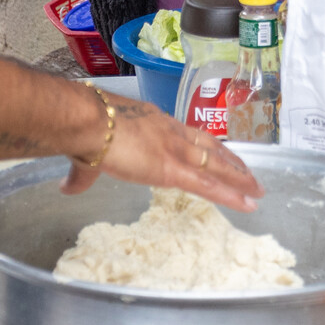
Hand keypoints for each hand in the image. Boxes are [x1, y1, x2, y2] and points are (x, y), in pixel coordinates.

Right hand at [60, 94, 261, 210]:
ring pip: (217, 165)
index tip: (218, 152)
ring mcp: (176, 149)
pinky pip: (209, 185)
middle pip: (209, 147)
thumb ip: (83, 174)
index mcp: (153, 123)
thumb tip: (67, 187)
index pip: (187, 135)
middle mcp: (171, 132)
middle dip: (230, 160)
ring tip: (257, 189)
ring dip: (239, 177)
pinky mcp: (174, 169)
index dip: (205, 145)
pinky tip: (248, 203)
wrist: (86, 121)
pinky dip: (231, 194)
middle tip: (249, 172)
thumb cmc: (84, 131)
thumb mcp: (88, 154)